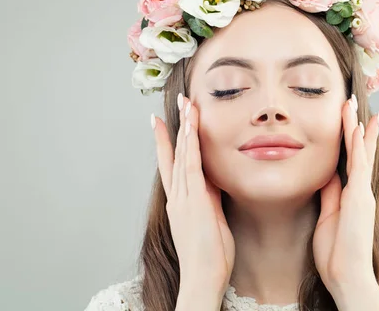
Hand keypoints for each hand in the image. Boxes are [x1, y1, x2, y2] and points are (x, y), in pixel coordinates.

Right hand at [151, 93, 234, 300]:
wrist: (202, 277)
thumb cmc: (209, 255)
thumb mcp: (210, 220)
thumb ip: (210, 198)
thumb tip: (215, 180)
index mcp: (180, 201)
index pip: (172, 165)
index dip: (168, 142)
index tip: (163, 122)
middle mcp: (178, 195)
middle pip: (175, 153)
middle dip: (176, 125)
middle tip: (179, 101)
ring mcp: (183, 196)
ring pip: (183, 155)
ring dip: (184, 127)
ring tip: (185, 104)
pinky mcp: (194, 200)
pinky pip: (191, 166)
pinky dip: (189, 146)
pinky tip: (190, 129)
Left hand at [313, 94, 378, 307]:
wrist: (346, 275)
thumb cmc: (336, 251)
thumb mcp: (328, 215)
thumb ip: (330, 193)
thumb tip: (326, 173)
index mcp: (351, 194)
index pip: (349, 158)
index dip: (349, 137)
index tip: (348, 118)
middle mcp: (359, 189)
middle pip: (357, 149)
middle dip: (354, 124)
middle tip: (351, 100)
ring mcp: (361, 192)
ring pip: (359, 151)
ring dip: (356, 126)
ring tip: (353, 104)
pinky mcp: (360, 197)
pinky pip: (359, 165)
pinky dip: (359, 145)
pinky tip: (358, 127)